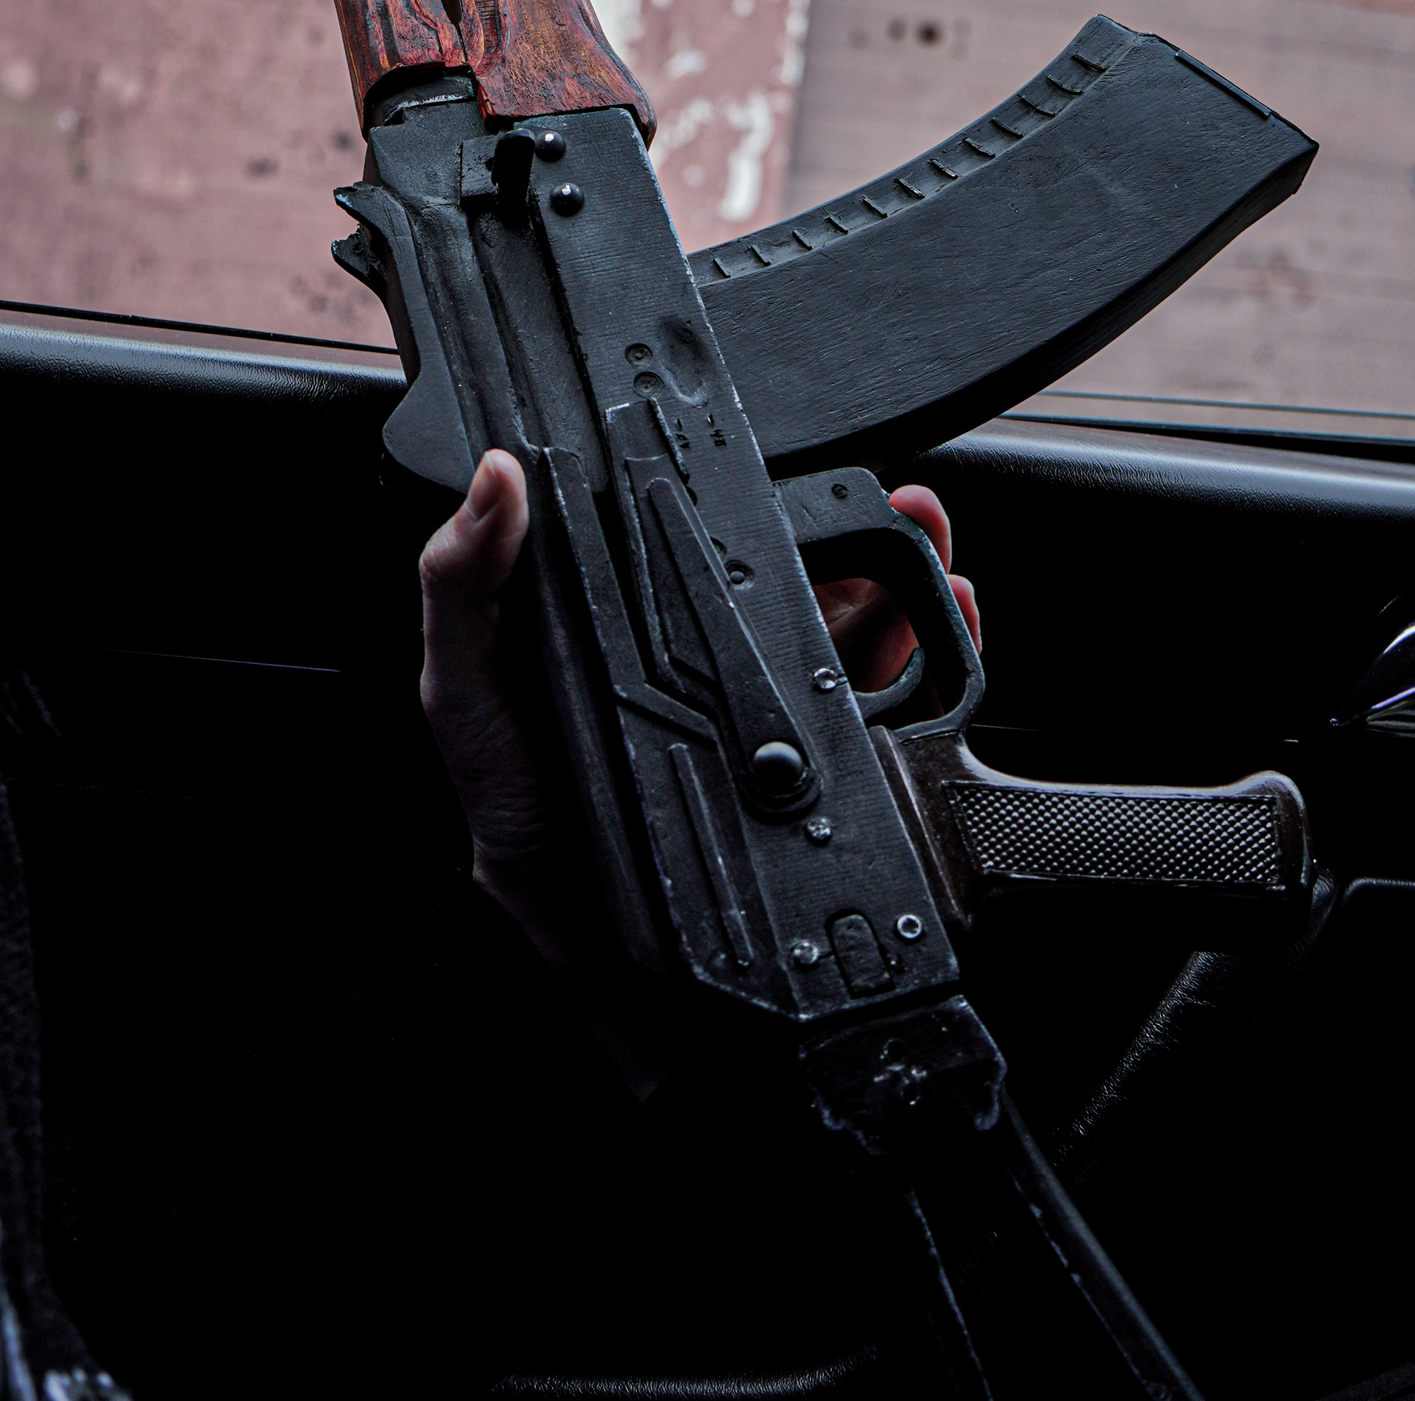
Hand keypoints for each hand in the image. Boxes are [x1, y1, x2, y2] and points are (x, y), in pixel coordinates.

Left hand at [419, 453, 979, 966]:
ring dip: (910, 581)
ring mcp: (776, 727)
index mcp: (636, 627)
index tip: (804, 454)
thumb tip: (497, 477)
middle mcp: (714, 669)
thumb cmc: (518, 820)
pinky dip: (939, 666)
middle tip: (898, 500)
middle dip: (866, 527)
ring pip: (864, 630)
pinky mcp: (825, 785)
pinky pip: (898, 714)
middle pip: (805, 572)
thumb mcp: (467, 690)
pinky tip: (949, 622)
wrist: (580, 959)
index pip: (704, 533)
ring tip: (929, 546)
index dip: (761, 486)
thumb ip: (465, 585)